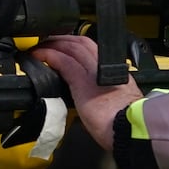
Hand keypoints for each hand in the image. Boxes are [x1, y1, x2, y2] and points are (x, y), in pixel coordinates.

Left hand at [30, 33, 142, 150]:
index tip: (66, 47)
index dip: (77, 44)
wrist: (129, 129)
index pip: (93, 49)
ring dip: (54, 45)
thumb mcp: (119, 104)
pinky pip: (63, 61)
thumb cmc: (126, 124)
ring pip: (72, 47)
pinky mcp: (82, 81)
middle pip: (82, 43)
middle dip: (63, 40)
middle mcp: (105, 67)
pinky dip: (49, 55)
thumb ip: (106, 97)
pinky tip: (39, 56)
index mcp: (115, 73)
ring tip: (41, 48)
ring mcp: (93, 71)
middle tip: (49, 42)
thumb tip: (96, 104)